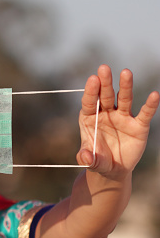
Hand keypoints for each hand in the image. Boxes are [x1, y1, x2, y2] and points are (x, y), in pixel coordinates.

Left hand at [77, 65, 158, 179]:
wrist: (113, 169)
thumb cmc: (98, 160)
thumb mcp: (91, 161)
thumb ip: (87, 158)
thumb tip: (85, 157)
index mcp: (89, 118)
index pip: (89, 102)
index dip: (90, 91)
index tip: (92, 79)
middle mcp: (106, 114)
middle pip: (105, 96)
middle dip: (105, 82)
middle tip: (103, 68)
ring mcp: (122, 118)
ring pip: (124, 99)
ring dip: (125, 86)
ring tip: (125, 72)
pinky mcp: (138, 126)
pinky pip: (144, 113)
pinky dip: (149, 105)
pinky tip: (154, 95)